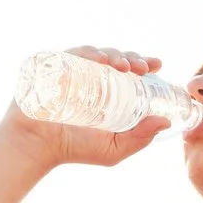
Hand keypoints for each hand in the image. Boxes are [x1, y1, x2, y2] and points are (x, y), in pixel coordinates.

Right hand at [2, 46, 172, 171]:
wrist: (36, 147)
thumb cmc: (74, 149)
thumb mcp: (113, 149)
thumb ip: (139, 138)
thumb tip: (166, 120)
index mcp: (106, 92)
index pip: (128, 72)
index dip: (143, 64)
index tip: (157, 65)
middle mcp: (90, 78)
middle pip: (115, 59)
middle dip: (132, 58)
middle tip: (143, 67)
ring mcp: (72, 71)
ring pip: (97, 53)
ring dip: (114, 54)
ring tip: (124, 66)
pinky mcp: (54, 67)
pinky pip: (73, 53)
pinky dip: (89, 53)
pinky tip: (101, 59)